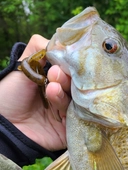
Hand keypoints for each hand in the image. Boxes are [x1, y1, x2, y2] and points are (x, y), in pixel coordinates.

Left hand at [0, 34, 70, 150]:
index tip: (61, 60)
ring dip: (64, 93)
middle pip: (75, 85)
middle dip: (66, 78)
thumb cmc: (8, 97)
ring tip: (52, 88)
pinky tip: (63, 106)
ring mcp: (65, 113)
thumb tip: (61, 40)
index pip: (68, 70)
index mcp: (52, 81)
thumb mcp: (21, 67)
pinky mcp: (68, 129)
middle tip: (55, 74)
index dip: (67, 64)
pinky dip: (71, 111)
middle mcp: (61, 96)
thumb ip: (38, 50)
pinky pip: (77, 119)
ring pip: (75, 101)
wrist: (3, 128)